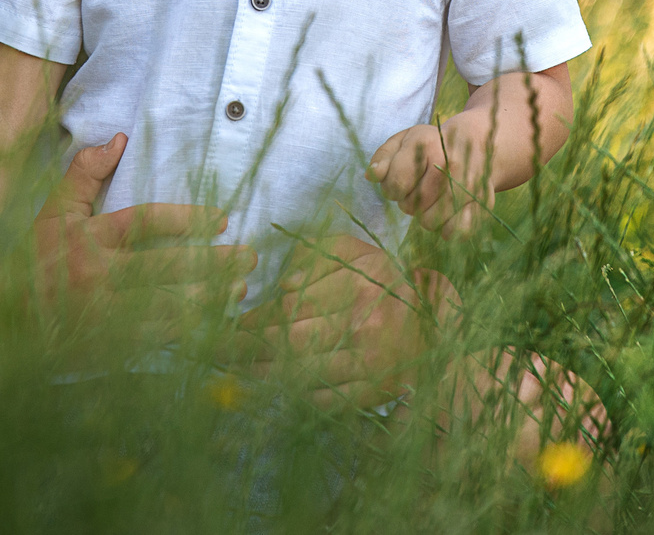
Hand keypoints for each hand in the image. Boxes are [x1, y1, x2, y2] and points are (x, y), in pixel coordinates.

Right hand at [32, 134, 253, 340]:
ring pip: (166, 308)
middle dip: (212, 263)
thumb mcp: (53, 212)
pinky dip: (188, 332)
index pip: (144, 222)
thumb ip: (84, 173)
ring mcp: (103, 316)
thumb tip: (119, 139)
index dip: (186, 218)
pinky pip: (155, 339)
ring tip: (239, 289)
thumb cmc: (35, 261)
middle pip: (165, 268)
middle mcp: (98, 277)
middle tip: (248, 256)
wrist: (6, 321)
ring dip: (207, 299)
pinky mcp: (107, 346)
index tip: (222, 218)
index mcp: (89, 239)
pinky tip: (213, 323)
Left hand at [230, 236, 445, 409]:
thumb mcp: (357, 254)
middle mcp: (363, 324)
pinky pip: (322, 399)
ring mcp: (368, 363)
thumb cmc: (386, 284)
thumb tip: (281, 286)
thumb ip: (315, 257)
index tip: (228, 325)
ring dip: (261, 374)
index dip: (254, 318)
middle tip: (216, 353)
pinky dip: (291, 397)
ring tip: (234, 371)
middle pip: (289, 341)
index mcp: (357, 284)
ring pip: (301, 372)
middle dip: (246, 349)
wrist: (437, 328)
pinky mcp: (372, 393)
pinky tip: (270, 390)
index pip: (290, 304)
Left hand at [368, 119, 492, 235]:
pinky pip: (457, 231)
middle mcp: (450, 164)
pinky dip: (448, 228)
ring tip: (432, 199)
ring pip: (431, 222)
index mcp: (426, 145)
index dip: (391, 189)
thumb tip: (372, 175)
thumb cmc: (431, 145)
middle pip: (412, 206)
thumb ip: (384, 157)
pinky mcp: (483, 202)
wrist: (474, 143)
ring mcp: (469, 185)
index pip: (396, 184)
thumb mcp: (403, 141)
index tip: (398, 184)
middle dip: (409, 201)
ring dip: (426, 215)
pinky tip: (448, 213)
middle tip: (419, 189)